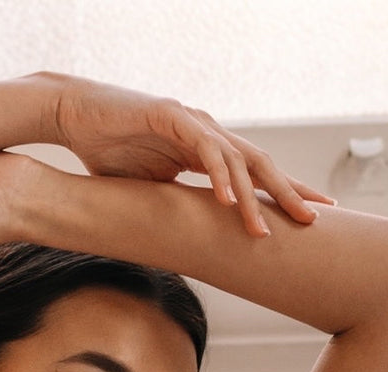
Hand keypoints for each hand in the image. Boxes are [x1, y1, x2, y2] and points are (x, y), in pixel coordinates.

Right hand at [51, 74, 333, 236]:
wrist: (73, 116)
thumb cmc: (105, 151)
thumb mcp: (146, 188)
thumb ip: (172, 204)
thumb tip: (185, 239)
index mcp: (204, 151)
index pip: (253, 173)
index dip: (283, 192)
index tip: (311, 215)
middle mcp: (206, 134)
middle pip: (259, 164)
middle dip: (287, 192)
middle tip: (314, 219)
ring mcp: (192, 123)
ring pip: (237, 160)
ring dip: (252, 197)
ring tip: (263, 229)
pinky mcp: (171, 116)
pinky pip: (204, 149)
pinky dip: (219, 175)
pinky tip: (229, 200)